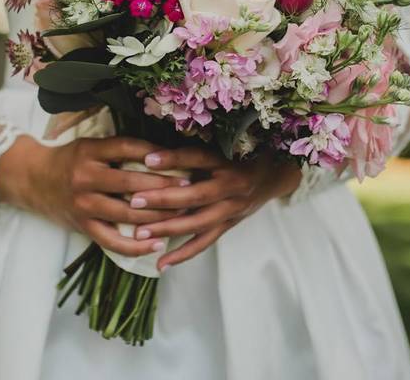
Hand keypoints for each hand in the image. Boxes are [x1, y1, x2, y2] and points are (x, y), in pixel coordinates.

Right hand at [0, 135, 188, 257]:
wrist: (32, 179)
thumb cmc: (69, 160)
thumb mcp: (90, 145)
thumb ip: (120, 148)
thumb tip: (163, 152)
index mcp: (89, 152)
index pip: (127, 149)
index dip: (156, 155)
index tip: (182, 161)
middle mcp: (85, 178)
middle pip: (131, 183)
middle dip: (164, 188)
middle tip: (191, 189)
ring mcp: (83, 205)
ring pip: (127, 214)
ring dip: (158, 216)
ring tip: (182, 214)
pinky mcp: (83, 227)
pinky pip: (113, 242)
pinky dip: (137, 246)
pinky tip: (158, 244)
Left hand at [132, 147, 300, 270]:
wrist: (274, 175)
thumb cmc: (240, 155)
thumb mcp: (222, 146)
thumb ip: (192, 152)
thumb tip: (152, 151)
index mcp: (228, 162)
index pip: (199, 159)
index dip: (174, 159)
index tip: (148, 158)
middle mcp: (232, 187)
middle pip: (196, 195)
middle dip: (164, 199)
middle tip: (135, 202)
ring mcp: (232, 210)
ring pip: (198, 223)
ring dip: (168, 229)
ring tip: (139, 234)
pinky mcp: (229, 226)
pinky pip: (205, 242)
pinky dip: (183, 254)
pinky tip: (161, 263)